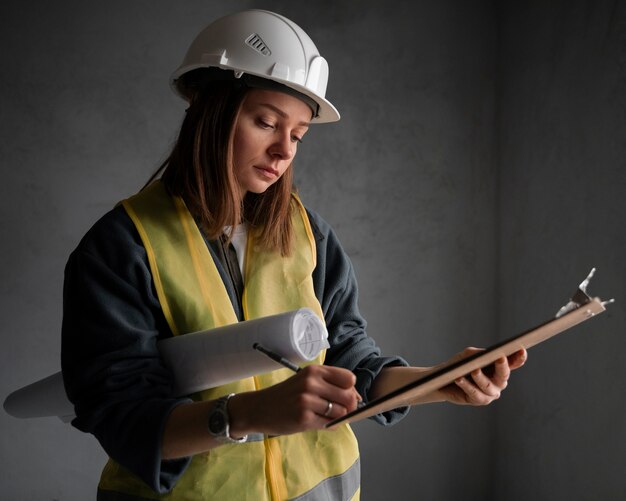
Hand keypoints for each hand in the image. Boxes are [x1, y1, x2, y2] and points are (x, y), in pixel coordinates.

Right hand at [229, 364, 360, 436]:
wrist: (259, 408)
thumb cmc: (286, 395)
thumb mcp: (306, 381)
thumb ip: (329, 385)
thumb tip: (357, 398)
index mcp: (314, 371)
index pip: (349, 378)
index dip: (350, 389)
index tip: (343, 395)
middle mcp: (311, 383)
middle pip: (349, 396)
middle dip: (348, 406)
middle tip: (335, 409)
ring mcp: (307, 400)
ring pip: (341, 412)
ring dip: (336, 417)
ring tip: (322, 415)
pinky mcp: (303, 418)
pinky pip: (329, 424)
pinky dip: (328, 426)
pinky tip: (316, 422)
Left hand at [438, 348, 526, 405]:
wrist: (443, 379)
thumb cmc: (459, 365)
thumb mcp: (468, 355)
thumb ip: (479, 354)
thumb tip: (488, 354)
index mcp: (499, 368)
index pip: (513, 363)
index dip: (519, 358)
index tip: (521, 350)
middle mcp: (498, 382)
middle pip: (504, 375)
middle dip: (503, 366)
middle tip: (500, 358)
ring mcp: (491, 393)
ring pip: (488, 386)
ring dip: (480, 378)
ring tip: (474, 370)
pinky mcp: (479, 401)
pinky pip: (475, 393)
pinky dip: (467, 385)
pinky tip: (459, 379)